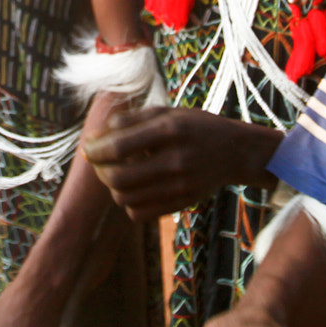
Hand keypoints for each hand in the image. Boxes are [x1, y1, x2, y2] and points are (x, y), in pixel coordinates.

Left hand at [84, 107, 280, 220]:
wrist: (236, 152)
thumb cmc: (196, 128)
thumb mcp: (167, 113)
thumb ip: (131, 121)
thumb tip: (95, 137)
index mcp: (170, 130)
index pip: (119, 146)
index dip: (95, 149)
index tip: (89, 148)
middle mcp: (176, 160)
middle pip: (118, 177)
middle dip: (99, 170)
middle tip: (99, 162)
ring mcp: (180, 186)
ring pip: (125, 198)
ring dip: (113, 187)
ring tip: (118, 173)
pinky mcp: (182, 203)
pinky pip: (140, 213)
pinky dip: (129, 203)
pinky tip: (135, 189)